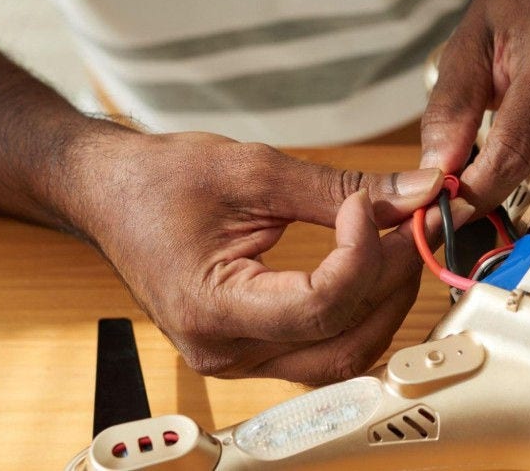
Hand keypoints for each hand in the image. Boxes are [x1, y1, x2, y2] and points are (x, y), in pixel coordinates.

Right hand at [74, 131, 469, 383]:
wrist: (112, 195)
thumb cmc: (160, 180)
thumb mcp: (253, 170)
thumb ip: (340, 189)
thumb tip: (417, 192)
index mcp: (210, 308)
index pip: (318, 306)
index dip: (362, 255)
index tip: (369, 206)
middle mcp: (226, 352)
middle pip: (343, 341)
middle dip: (393, 281)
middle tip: (414, 224)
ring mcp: (241, 358)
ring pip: (344, 355)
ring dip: (384, 300)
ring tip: (398, 242)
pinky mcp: (254, 349)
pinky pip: (326, 347)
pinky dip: (361, 310)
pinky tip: (373, 267)